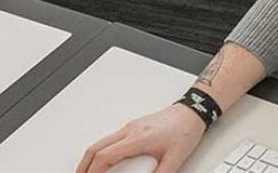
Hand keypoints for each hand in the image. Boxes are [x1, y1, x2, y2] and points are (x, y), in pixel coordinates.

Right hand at [76, 104, 205, 172]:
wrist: (194, 110)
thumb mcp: (175, 158)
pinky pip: (110, 139)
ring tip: (89, 171)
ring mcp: (131, 126)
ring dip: (91, 157)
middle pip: (96, 147)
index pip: (105, 156)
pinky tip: (105, 160)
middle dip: (84, 166)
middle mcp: (131, 130)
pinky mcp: (134, 126)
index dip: (93, 171)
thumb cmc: (186, 129)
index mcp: (138, 138)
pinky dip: (101, 150)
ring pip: (101, 141)